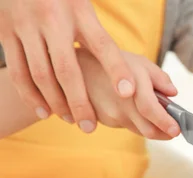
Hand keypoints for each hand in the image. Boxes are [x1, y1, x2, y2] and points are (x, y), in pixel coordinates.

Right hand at [0, 0, 135, 131]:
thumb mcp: (84, 7)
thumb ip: (104, 39)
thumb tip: (153, 78)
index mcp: (80, 12)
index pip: (103, 45)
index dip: (117, 70)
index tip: (129, 93)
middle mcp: (53, 18)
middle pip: (68, 69)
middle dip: (80, 102)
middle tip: (90, 126)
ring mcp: (26, 25)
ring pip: (41, 75)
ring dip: (56, 103)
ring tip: (71, 120)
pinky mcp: (6, 31)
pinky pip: (18, 70)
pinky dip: (30, 95)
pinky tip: (44, 111)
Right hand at [77, 49, 179, 138]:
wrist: (72, 66)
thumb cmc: (110, 62)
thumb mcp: (137, 62)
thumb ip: (159, 77)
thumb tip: (173, 93)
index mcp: (133, 84)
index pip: (152, 111)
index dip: (167, 124)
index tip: (177, 131)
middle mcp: (120, 103)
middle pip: (147, 130)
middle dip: (163, 133)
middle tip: (171, 130)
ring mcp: (109, 114)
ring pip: (136, 130)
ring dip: (148, 126)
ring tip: (152, 114)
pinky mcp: (101, 121)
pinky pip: (123, 126)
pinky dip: (132, 122)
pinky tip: (128, 108)